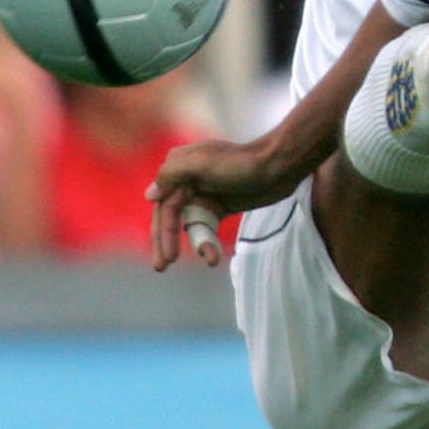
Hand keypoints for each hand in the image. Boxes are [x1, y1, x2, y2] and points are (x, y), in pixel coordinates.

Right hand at [146, 135, 303, 270]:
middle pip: (171, 217)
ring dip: (196, 244)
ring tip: (208, 260)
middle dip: (166, 242)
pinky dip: (208, 241)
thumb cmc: (241, 162)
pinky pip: (207, 227)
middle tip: (163, 267)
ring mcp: (205, 193)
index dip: (162, 233)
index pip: (164, 206)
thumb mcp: (202, 162)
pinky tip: (213, 256)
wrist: (278, 165)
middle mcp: (187, 180)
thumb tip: (149, 195)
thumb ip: (172, 174)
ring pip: (190, 224)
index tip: (166, 258)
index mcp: (179, 167)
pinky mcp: (221, 205)